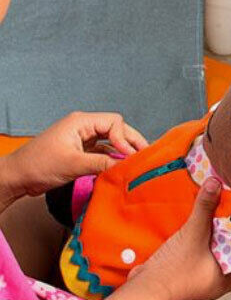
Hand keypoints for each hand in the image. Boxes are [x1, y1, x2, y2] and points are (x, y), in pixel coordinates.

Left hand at [1, 111, 146, 198]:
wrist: (17, 178)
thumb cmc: (39, 166)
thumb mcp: (73, 164)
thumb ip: (101, 163)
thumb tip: (125, 165)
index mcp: (81, 122)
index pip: (114, 122)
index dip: (124, 138)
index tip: (128, 156)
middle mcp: (84, 127)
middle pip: (116, 129)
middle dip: (130, 141)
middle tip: (145, 155)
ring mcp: (82, 139)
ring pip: (111, 141)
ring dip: (123, 151)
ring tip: (137, 162)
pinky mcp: (80, 152)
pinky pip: (102, 152)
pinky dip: (112, 158)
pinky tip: (121, 167)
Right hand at [130, 178, 230, 299]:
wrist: (143, 289)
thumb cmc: (172, 271)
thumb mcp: (193, 233)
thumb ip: (205, 208)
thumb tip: (215, 184)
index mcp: (227, 278)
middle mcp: (217, 281)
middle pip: (229, 249)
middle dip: (227, 231)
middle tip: (229, 210)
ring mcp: (201, 279)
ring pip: (213, 251)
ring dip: (211, 235)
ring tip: (214, 215)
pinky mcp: (187, 275)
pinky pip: (199, 254)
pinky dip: (199, 242)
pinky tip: (197, 228)